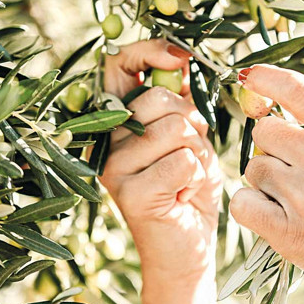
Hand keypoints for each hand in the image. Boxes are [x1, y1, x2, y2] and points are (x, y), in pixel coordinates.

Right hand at [100, 39, 221, 283]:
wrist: (187, 250)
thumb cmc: (188, 189)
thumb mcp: (188, 136)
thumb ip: (181, 100)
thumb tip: (184, 57)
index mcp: (114, 122)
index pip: (118, 67)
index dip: (150, 52)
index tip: (181, 56)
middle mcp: (104, 142)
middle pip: (158, 99)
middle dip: (192, 121)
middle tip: (189, 154)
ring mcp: (114, 169)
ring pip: (176, 129)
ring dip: (198, 152)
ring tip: (186, 178)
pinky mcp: (132, 195)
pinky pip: (184, 161)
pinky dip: (198, 177)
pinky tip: (185, 196)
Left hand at [229, 64, 303, 303]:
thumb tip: (301, 85)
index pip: (299, 91)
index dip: (267, 78)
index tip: (249, 75)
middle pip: (265, 131)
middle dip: (273, 146)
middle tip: (295, 168)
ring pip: (254, 167)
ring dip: (266, 179)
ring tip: (297, 199)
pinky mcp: (288, 231)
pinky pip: (242, 202)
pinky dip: (252, 207)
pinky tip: (275, 215)